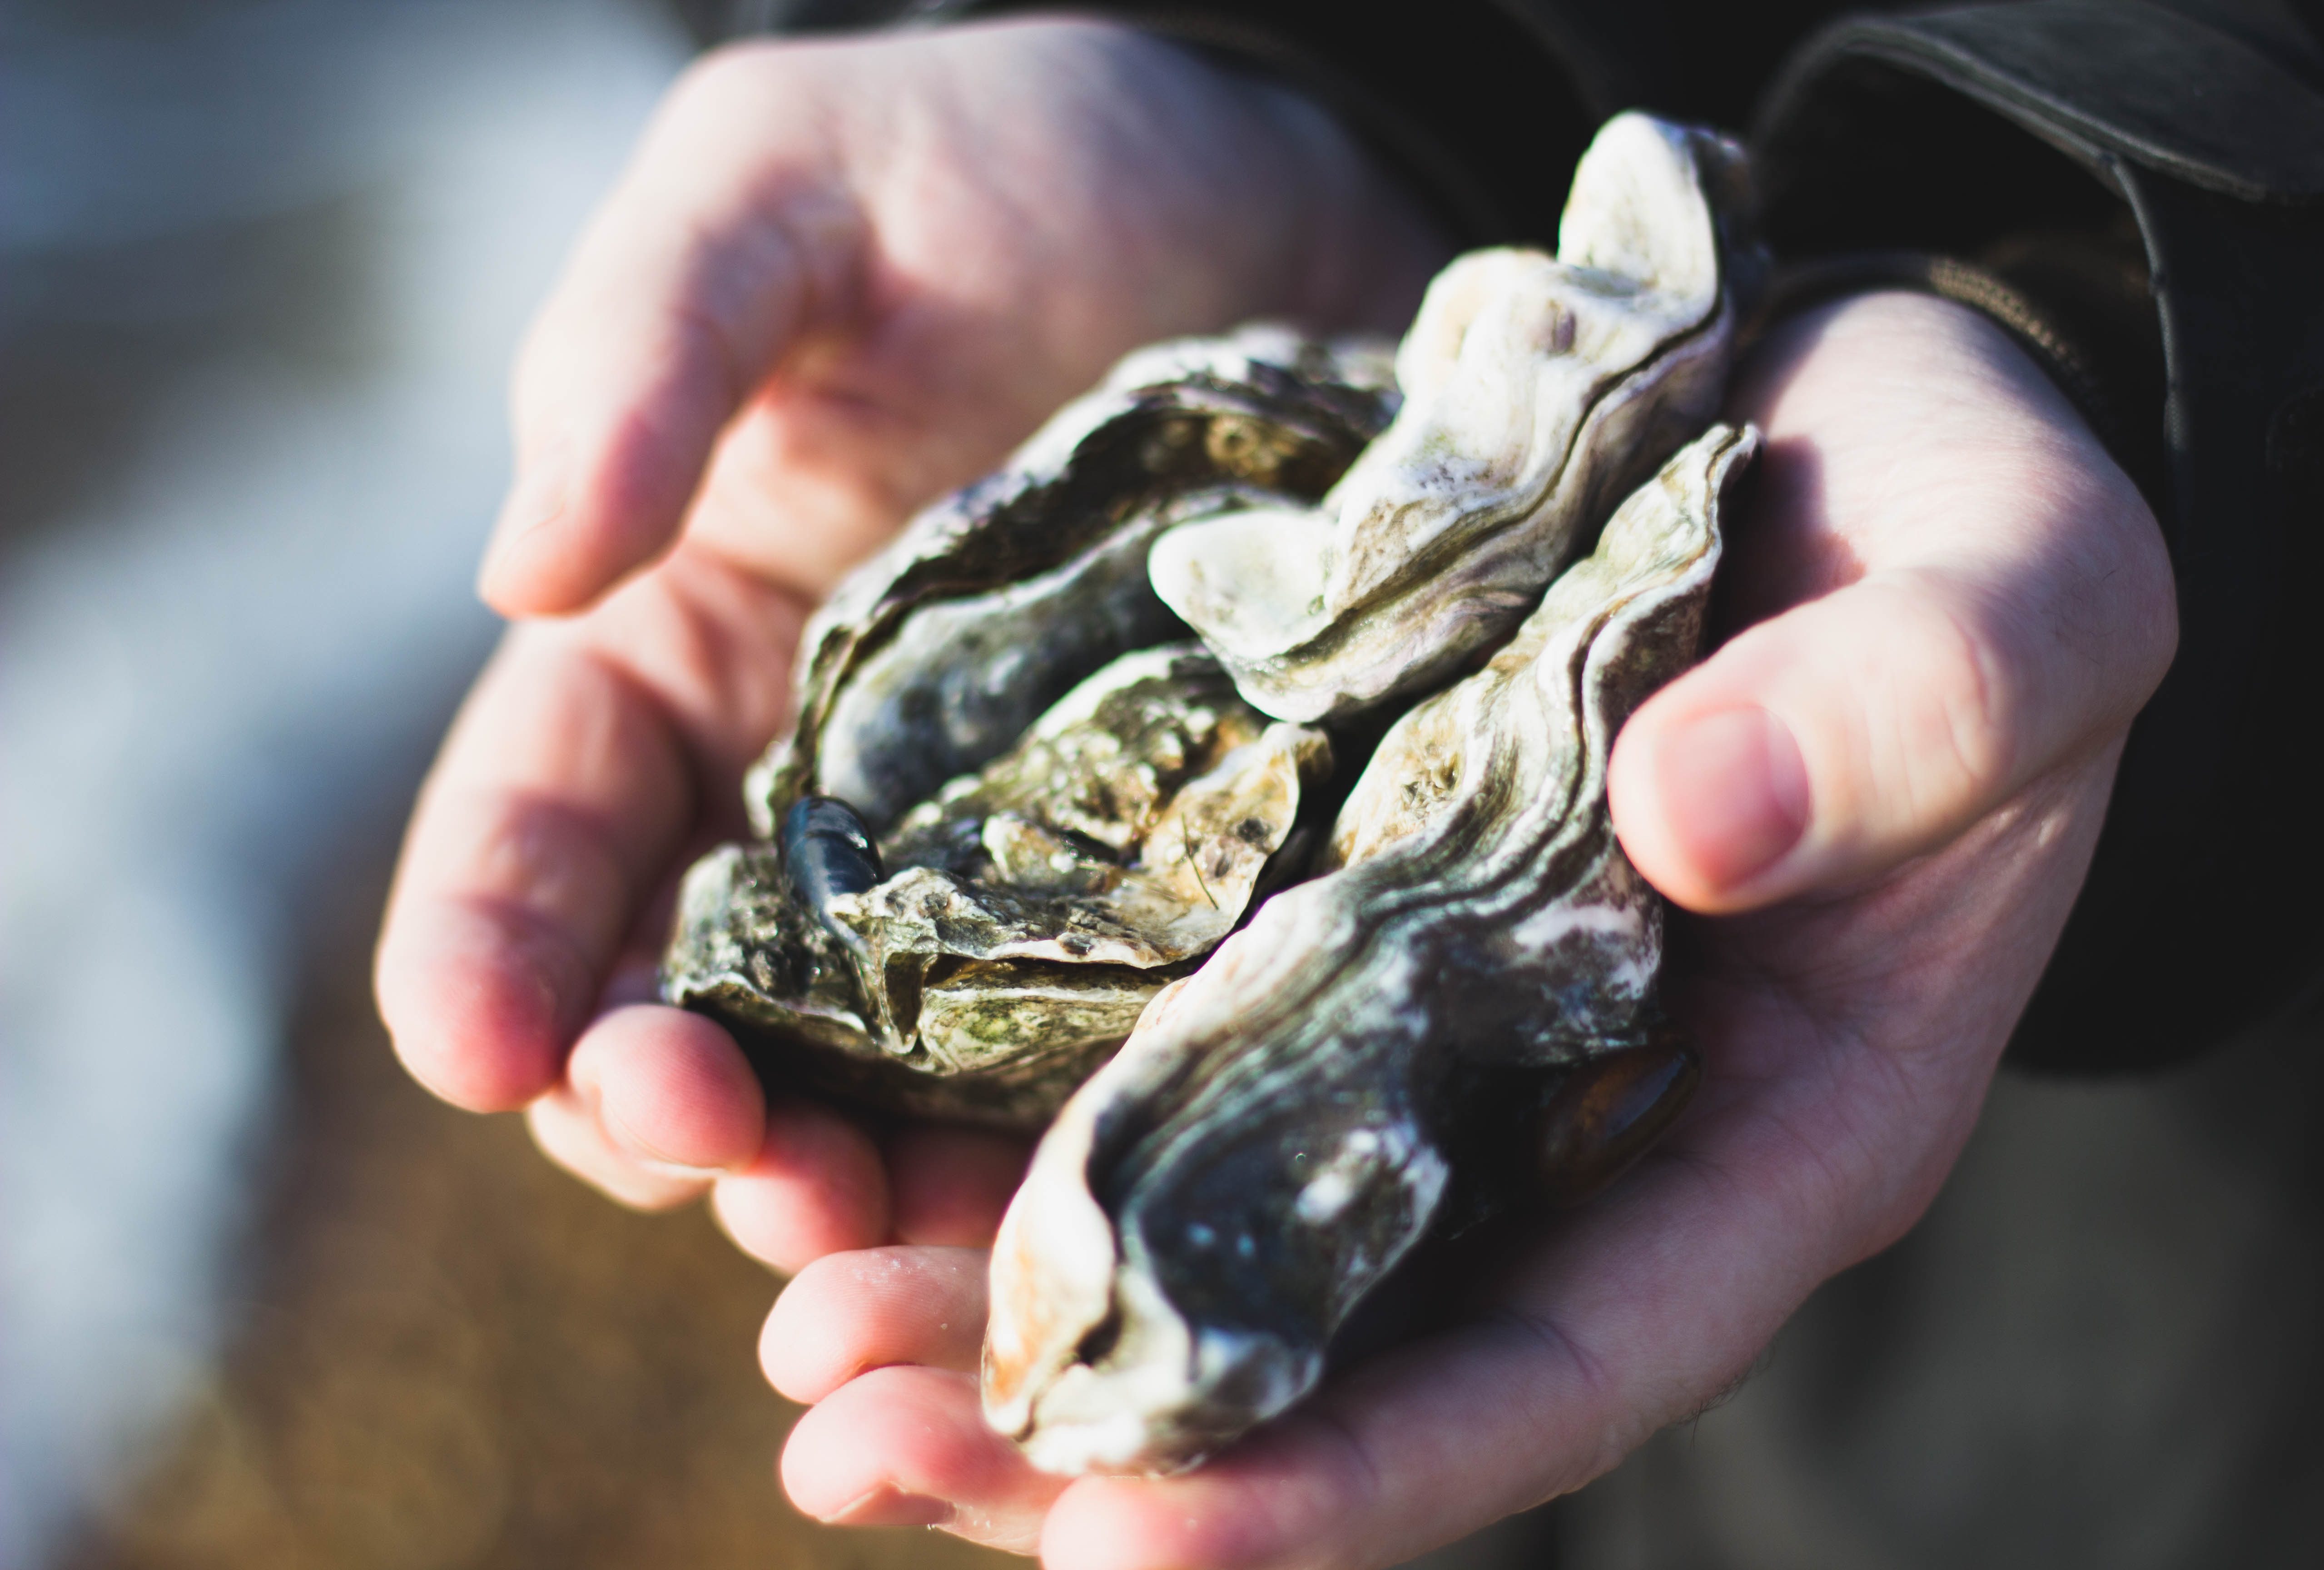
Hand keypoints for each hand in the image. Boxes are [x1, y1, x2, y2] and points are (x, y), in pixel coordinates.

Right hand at [371, 19, 1445, 1252]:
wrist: (1266, 195)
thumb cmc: (1002, 164)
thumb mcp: (789, 194)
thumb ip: (644, 354)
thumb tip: (522, 570)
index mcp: (677, 659)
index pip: (538, 842)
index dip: (484, 955)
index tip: (475, 1044)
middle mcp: (811, 803)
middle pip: (693, 1012)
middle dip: (675, 1111)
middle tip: (723, 1154)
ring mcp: (986, 869)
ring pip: (875, 1087)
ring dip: (853, 1185)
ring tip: (871, 1232)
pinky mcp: (1156, 892)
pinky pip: (1077, 1059)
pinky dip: (1048, 1151)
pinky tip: (1072, 1202)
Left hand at [754, 292, 2177, 1562]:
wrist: (1827, 414)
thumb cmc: (1971, 529)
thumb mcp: (2023, 598)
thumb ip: (1914, 714)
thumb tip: (1696, 824)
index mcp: (1772, 1131)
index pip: (1558, 1369)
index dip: (1351, 1477)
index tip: (1122, 1537)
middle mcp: (1571, 1118)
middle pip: (1334, 1343)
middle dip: (1101, 1425)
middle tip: (853, 1445)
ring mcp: (1426, 1017)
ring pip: (1205, 1212)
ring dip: (998, 1284)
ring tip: (792, 1318)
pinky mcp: (1315, 893)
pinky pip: (1149, 1030)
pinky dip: (1005, 1087)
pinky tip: (837, 1097)